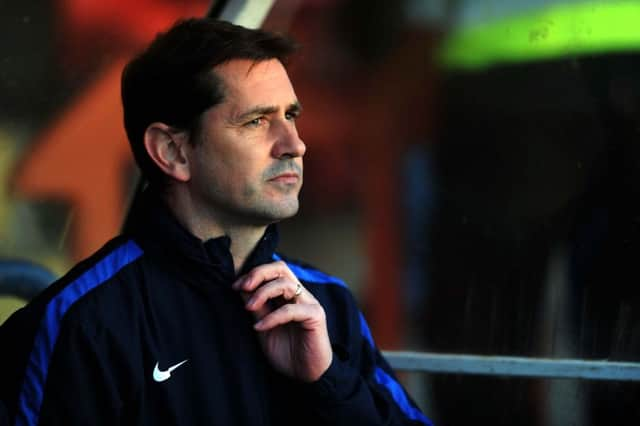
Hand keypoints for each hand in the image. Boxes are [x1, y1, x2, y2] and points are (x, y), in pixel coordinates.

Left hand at [232, 261, 331, 381]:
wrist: (306, 375)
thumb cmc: (287, 352)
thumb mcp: (264, 328)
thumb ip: (257, 309)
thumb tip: (241, 288)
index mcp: (288, 295)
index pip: (273, 271)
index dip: (253, 274)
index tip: (235, 286)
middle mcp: (300, 295)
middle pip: (281, 269)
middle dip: (259, 274)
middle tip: (242, 287)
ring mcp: (309, 304)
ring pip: (286, 284)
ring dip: (263, 293)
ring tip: (248, 308)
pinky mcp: (315, 316)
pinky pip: (291, 310)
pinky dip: (272, 317)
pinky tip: (259, 327)